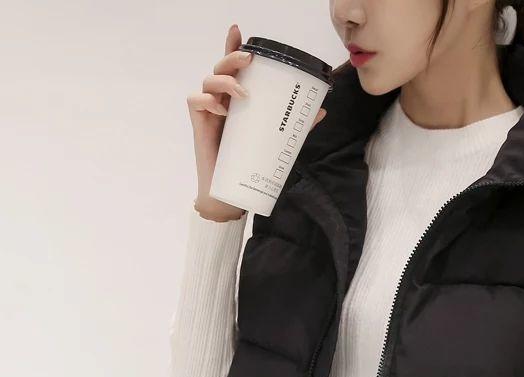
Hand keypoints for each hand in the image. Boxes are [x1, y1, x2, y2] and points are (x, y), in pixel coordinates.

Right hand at [186, 24, 326, 220]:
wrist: (231, 191)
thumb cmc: (251, 161)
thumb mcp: (276, 139)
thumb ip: (295, 125)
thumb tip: (321, 111)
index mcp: (239, 98)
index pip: (234, 68)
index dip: (233, 46)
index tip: (239, 31)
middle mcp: (222, 99)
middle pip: (221, 68)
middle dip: (232, 58)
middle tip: (249, 60)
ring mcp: (209, 110)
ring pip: (208, 80)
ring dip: (224, 81)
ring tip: (242, 93)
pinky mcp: (199, 123)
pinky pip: (196, 101)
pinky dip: (207, 101)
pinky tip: (221, 110)